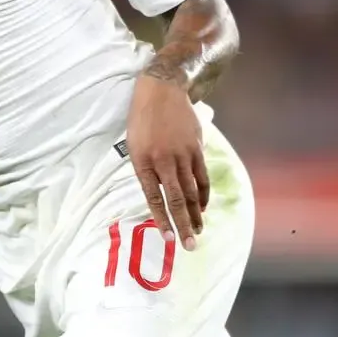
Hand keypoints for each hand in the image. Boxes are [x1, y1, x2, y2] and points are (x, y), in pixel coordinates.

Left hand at [126, 76, 209, 251]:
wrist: (161, 90)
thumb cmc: (141, 119)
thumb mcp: (134, 145)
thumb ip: (146, 170)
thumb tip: (162, 192)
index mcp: (143, 161)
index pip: (154, 198)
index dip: (161, 220)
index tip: (168, 239)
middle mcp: (164, 160)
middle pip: (177, 199)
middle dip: (183, 225)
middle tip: (190, 245)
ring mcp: (183, 155)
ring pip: (192, 191)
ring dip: (196, 214)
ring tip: (198, 231)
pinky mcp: (196, 148)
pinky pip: (201, 177)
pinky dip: (204, 194)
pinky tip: (203, 207)